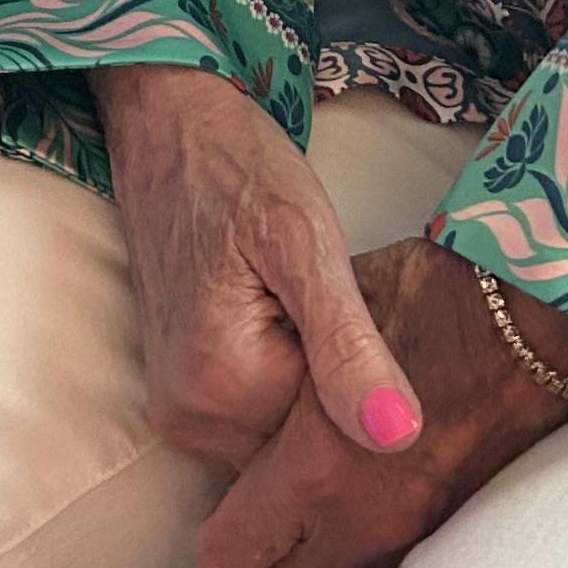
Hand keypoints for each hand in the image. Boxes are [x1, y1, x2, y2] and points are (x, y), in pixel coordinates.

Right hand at [97, 64, 420, 476]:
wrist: (169, 124)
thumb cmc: (238, 166)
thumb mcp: (308, 243)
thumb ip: (349, 348)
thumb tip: (399, 439)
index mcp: (220, 389)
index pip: (334, 438)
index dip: (369, 381)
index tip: (374, 317)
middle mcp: (186, 417)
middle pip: (303, 444)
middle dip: (340, 390)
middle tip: (349, 303)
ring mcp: (177, 408)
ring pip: (283, 430)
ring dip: (315, 382)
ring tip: (320, 305)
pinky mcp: (180, 390)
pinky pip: (258, 411)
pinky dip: (289, 375)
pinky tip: (297, 318)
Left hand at [195, 238, 567, 567]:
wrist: (544, 313)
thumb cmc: (435, 296)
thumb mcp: (330, 314)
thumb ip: (280, 374)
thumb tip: (249, 393)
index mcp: (313, 470)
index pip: (227, 559)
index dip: (220, 535)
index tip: (231, 499)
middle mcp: (360, 522)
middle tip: (271, 515)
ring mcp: (416, 534)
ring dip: (323, 562)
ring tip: (326, 501)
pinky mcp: (458, 529)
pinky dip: (377, 546)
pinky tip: (381, 488)